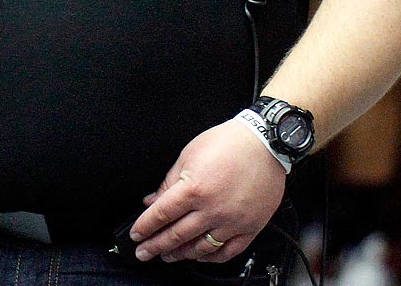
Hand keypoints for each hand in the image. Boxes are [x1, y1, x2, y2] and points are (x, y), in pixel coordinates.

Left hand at [129, 119, 286, 264]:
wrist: (264, 143)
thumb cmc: (228, 143)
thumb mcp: (189, 154)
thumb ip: (169, 181)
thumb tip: (152, 200)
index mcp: (194, 188)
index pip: (161, 215)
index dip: (144, 227)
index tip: (136, 234)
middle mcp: (211, 209)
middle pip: (176, 235)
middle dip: (155, 246)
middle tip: (143, 253)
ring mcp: (231, 222)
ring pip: (200, 248)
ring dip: (180, 254)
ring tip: (168, 256)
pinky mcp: (249, 227)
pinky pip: (228, 252)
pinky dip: (211, 258)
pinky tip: (201, 256)